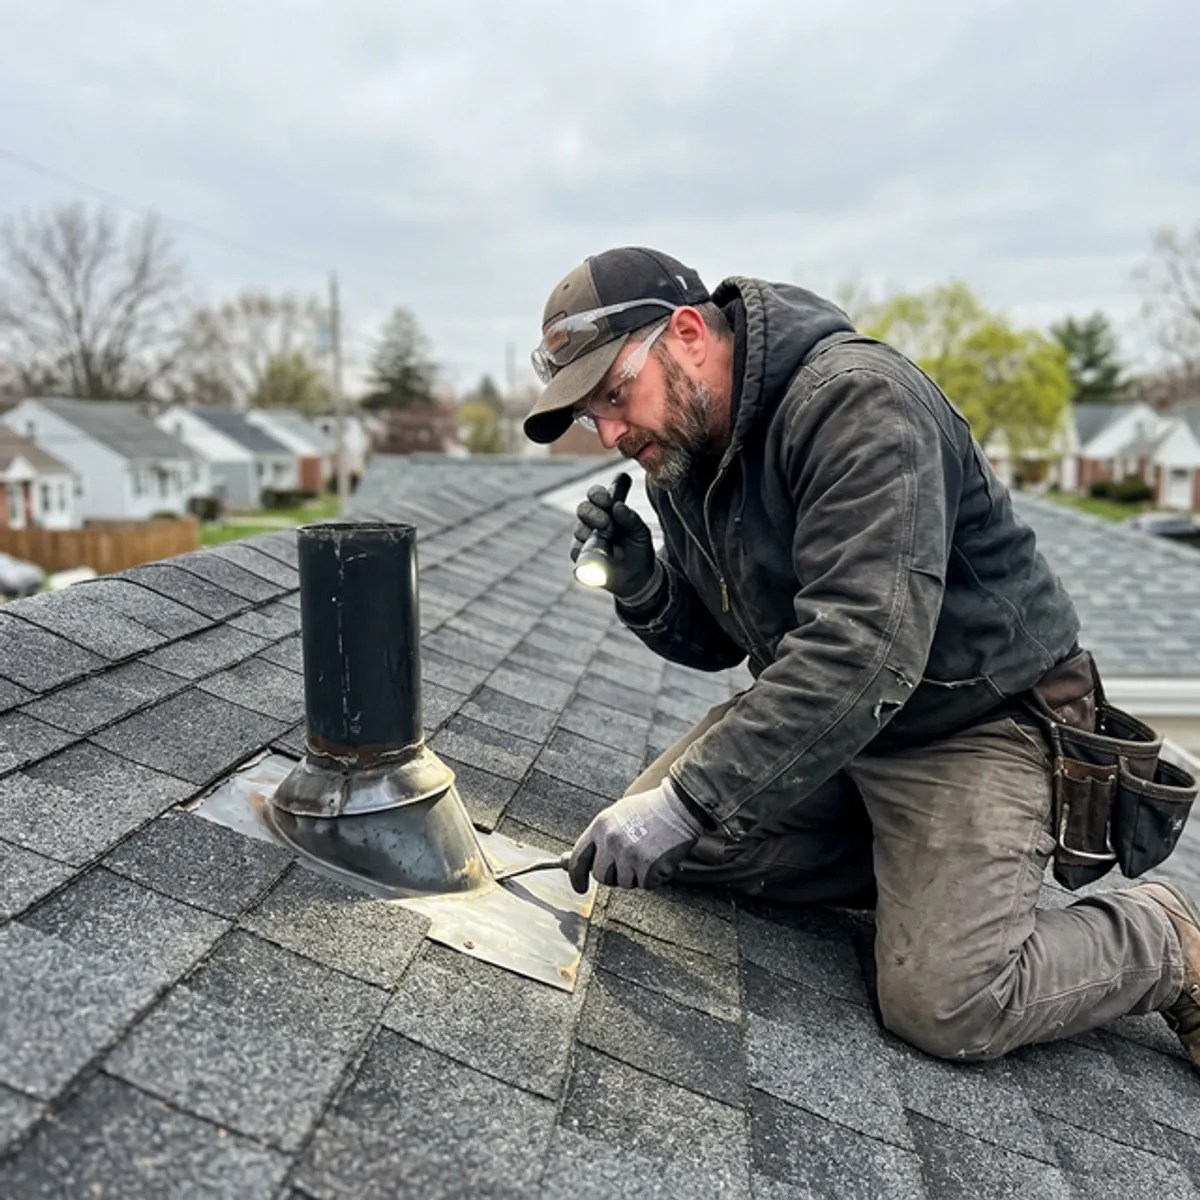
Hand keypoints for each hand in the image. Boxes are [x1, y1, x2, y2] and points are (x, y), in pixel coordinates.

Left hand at [568, 778, 702, 892]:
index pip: (578, 858)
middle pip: (601, 876)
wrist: (681, 805)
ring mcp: (628, 855)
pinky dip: (654, 877)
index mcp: (600, 826)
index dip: (577, 876)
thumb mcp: (618, 815)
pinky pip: (646, 885)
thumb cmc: (651, 809)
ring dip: (636, 875)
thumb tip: (574, 859)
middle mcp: (611, 841)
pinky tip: (660, 858)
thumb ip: (599, 838)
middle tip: (630, 862)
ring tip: (649, 853)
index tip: (580, 887)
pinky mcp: (647, 868)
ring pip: (624, 883)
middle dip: (614, 875)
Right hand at [571, 485, 656, 598]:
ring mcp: (585, 538)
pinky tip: (599, 557)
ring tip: (609, 546)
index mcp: (608, 510)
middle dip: (593, 513)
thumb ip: (631, 519)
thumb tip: (618, 506)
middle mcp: (593, 521)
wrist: (637, 577)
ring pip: (578, 529)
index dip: (598, 494)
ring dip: (591, 533)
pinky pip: (576, 551)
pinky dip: (586, 552)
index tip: (608, 500)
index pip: (596, 495)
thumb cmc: (638, 549)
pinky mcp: (580, 556)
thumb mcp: (641, 533)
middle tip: (606, 523)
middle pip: (583, 508)